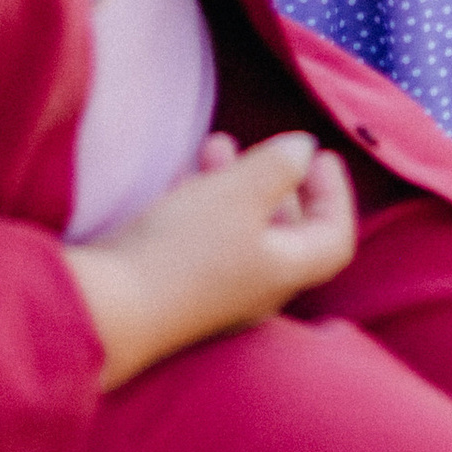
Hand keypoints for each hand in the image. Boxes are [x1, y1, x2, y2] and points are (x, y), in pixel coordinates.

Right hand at [61, 131, 356, 391]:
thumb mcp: (236, 193)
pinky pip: (212, 240)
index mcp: (284, 271)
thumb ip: (277, 166)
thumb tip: (303, 149)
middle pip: (290, 234)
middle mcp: (260, 289)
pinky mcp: (186, 288)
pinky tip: (187, 177)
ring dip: (240, 184)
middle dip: (281, 182)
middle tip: (269, 146)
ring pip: (247, 232)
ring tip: (218, 144)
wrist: (114, 307)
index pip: (334, 238)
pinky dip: (210, 203)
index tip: (323, 155)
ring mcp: (221, 293)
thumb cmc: (184, 248)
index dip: (337, 195)